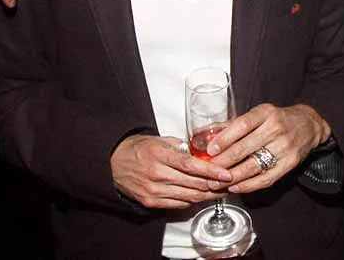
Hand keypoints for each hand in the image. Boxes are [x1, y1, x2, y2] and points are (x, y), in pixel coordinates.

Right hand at [110, 135, 231, 208]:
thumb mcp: (160, 139)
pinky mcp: (151, 202)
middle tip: (231, 182)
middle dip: (216, 185)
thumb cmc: (138, 149)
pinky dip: (193, 200)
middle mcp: (157, 175)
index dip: (212, 171)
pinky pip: (178, 203)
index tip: (227, 173)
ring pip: (189, 196)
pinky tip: (204, 195)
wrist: (113, 164)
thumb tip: (203, 151)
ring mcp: (154, 191)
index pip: (191, 165)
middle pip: (193, 183)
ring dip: (208, 195)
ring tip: (223, 190)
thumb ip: (182, 146)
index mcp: (160, 155)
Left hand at [205, 104, 329, 193]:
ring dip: (232, 178)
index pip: (242, 125)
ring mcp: (285, 146)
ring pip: (253, 166)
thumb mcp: (257, 115)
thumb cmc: (278, 119)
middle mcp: (276, 128)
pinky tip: (235, 187)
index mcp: (266, 113)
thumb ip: (230, 125)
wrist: (308, 126)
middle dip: (223, 162)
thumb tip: (203, 135)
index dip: (224, 139)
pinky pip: (266, 178)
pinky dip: (248, 185)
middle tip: (206, 172)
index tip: (210, 150)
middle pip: (245, 148)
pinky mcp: (290, 163)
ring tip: (216, 184)